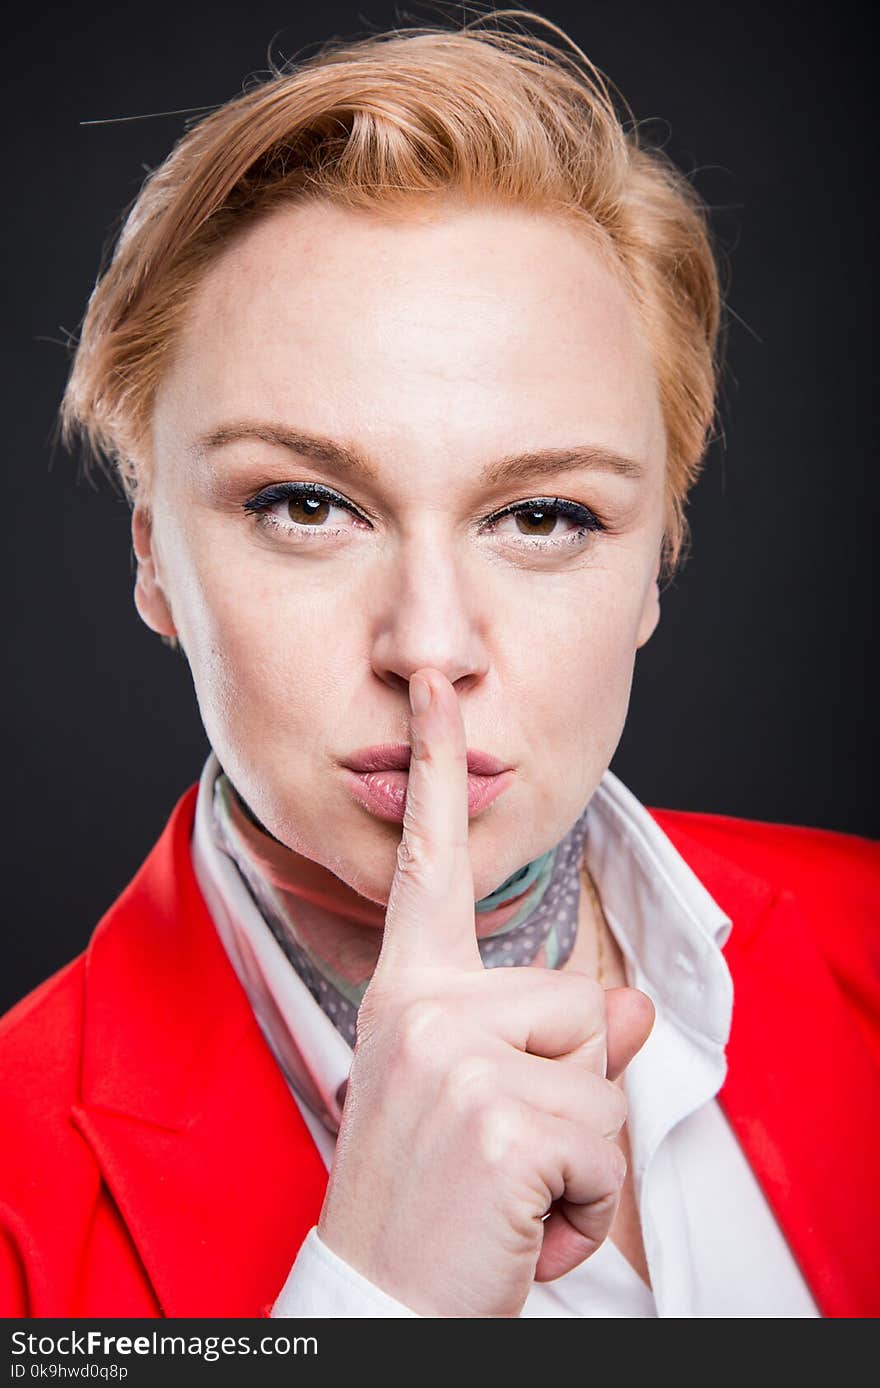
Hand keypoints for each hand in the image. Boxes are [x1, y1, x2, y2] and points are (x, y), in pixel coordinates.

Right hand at [317, 668, 654, 1316]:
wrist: (378, 1306)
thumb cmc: (427, 1202)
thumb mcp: (481, 1103)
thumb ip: (554, 1039)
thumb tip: (632, 1006)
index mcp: (408, 991)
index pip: (428, 864)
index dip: (435, 769)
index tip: (436, 686)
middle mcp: (422, 1007)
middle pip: (581, 998)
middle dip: (573, 1090)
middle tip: (499, 1157)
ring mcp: (457, 1057)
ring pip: (604, 1067)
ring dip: (583, 1149)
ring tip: (511, 1192)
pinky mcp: (501, 1117)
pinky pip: (609, 1142)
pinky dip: (589, 1207)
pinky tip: (525, 1227)